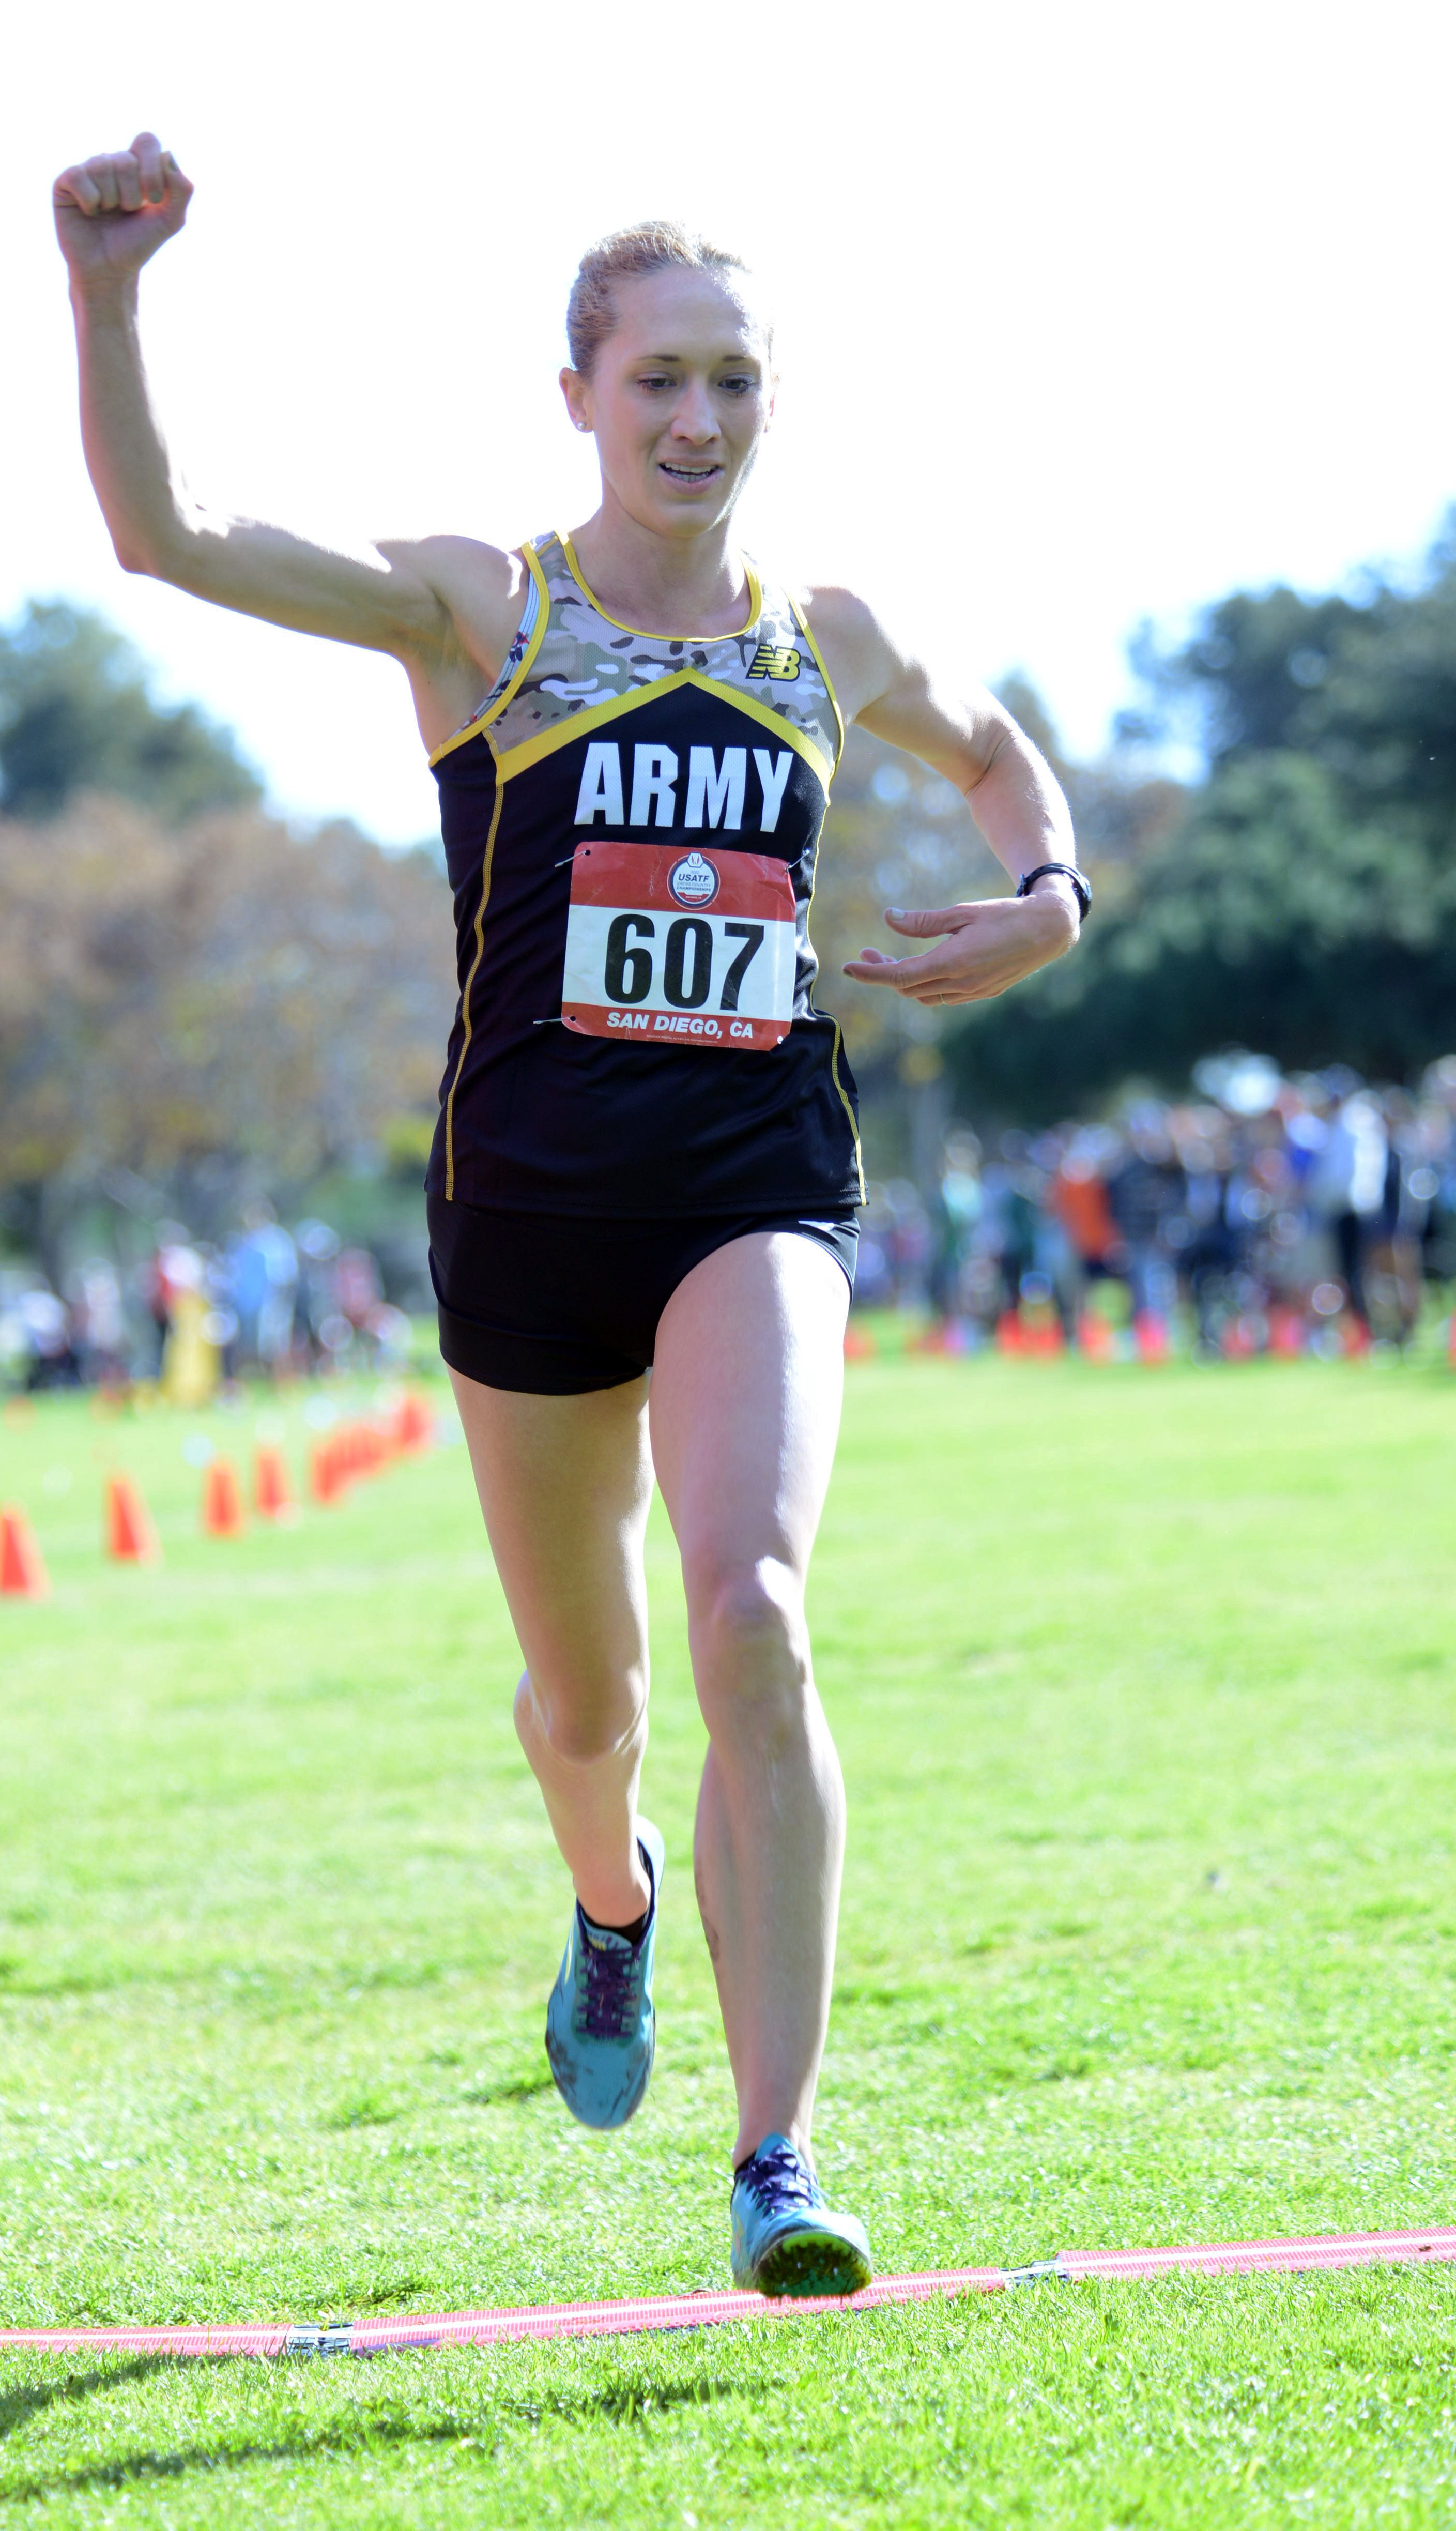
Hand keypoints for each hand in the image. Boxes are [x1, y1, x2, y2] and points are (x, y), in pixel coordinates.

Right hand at [53, 133, 191, 289]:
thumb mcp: (170, 220)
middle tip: (127, 212)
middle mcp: (112, 163)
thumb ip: (181, 189)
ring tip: (108, 214)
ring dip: (111, 200)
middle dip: (132, 195)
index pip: (147, 141)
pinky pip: (79, 176)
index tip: (152, 200)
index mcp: (137, 165)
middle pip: (126, 159)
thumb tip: (169, 155)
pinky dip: (90, 201)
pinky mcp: (65, 182)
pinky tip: (90, 212)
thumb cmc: (138, 243)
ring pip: (102, 166)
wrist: (110, 270)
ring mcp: (88, 170)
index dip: (152, 170)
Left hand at [842, 887, 1077, 1006]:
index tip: (849, 967)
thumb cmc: (1005, 915)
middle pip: (908, 988)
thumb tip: (889, 918)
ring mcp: (973, 992)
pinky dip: (924, 986)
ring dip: (903, 982)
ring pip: (924, 996)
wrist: (1049, 930)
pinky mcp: (982, 993)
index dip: (871, 973)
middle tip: (866, 952)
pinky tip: (921, 969)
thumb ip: (923, 921)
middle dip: (882, 973)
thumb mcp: (961, 912)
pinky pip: (943, 997)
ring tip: (888, 959)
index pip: (900, 976)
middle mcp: (961, 983)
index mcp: (953, 962)